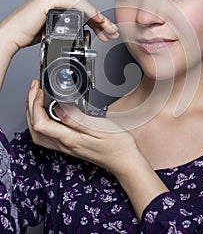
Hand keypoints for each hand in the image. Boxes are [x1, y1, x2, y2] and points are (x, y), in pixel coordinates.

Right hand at [1, 0, 118, 56]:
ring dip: (98, 18)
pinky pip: (74, 3)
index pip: (82, 8)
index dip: (97, 20)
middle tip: (112, 32)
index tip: (107, 31)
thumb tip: (86, 30)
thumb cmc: (31, 32)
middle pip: (85, 6)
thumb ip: (69, 24)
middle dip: (101, 21)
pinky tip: (97, 20)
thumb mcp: (55, 27)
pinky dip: (88, 12)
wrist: (13, 35)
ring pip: (82, 4)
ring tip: (109, 30)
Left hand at [26, 80, 141, 176]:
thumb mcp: (100, 127)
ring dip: (33, 114)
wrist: (125, 161)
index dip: (36, 104)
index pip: (41, 124)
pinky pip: (47, 135)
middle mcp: (65, 145)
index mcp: (70, 139)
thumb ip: (77, 118)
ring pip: (38, 133)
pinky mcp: (70, 145)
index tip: (40, 90)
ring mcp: (66, 146)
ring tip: (37, 97)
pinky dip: (41, 121)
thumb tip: (58, 108)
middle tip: (35, 89)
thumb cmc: (117, 145)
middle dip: (30, 106)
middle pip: (34, 128)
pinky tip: (48, 112)